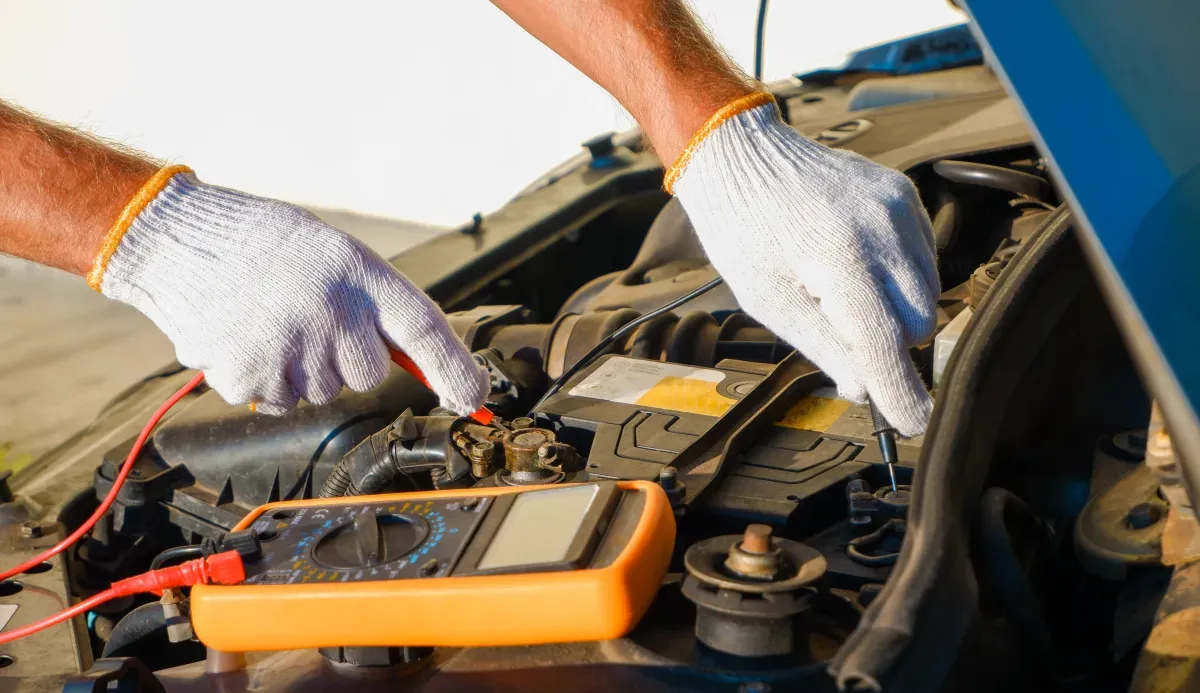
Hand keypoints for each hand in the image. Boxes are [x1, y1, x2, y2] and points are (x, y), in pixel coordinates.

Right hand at [97, 172, 488, 415]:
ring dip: (300, 368)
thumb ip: (377, 309)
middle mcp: (330, 313)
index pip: (424, 331)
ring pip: (320, 390)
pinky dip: (264, 378)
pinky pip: (278, 400)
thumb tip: (425, 368)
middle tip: (305, 317)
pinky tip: (246, 336)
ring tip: (269, 320)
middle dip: (343, 357)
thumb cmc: (268, 248)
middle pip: (365, 374)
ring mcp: (290, 348)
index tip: (472, 399)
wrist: (182, 240)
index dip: (454, 370)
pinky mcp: (250, 376)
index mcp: (358, 274)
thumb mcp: (336, 258)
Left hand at [672, 100, 938, 435]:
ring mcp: (900, 207)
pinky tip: (851, 261)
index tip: (913, 422)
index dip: (899, 389)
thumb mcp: (769, 301)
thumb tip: (865, 389)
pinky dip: (896, 277)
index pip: (884, 341)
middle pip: (917, 323)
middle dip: (886, 341)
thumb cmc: (743, 230)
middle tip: (833, 322)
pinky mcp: (906, 196)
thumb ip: (823, 346)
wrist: (742, 155)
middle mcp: (882, 227)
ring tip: (834, 283)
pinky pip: (922, 260)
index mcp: (839, 256)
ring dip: (893, 309)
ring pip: (926, 293)